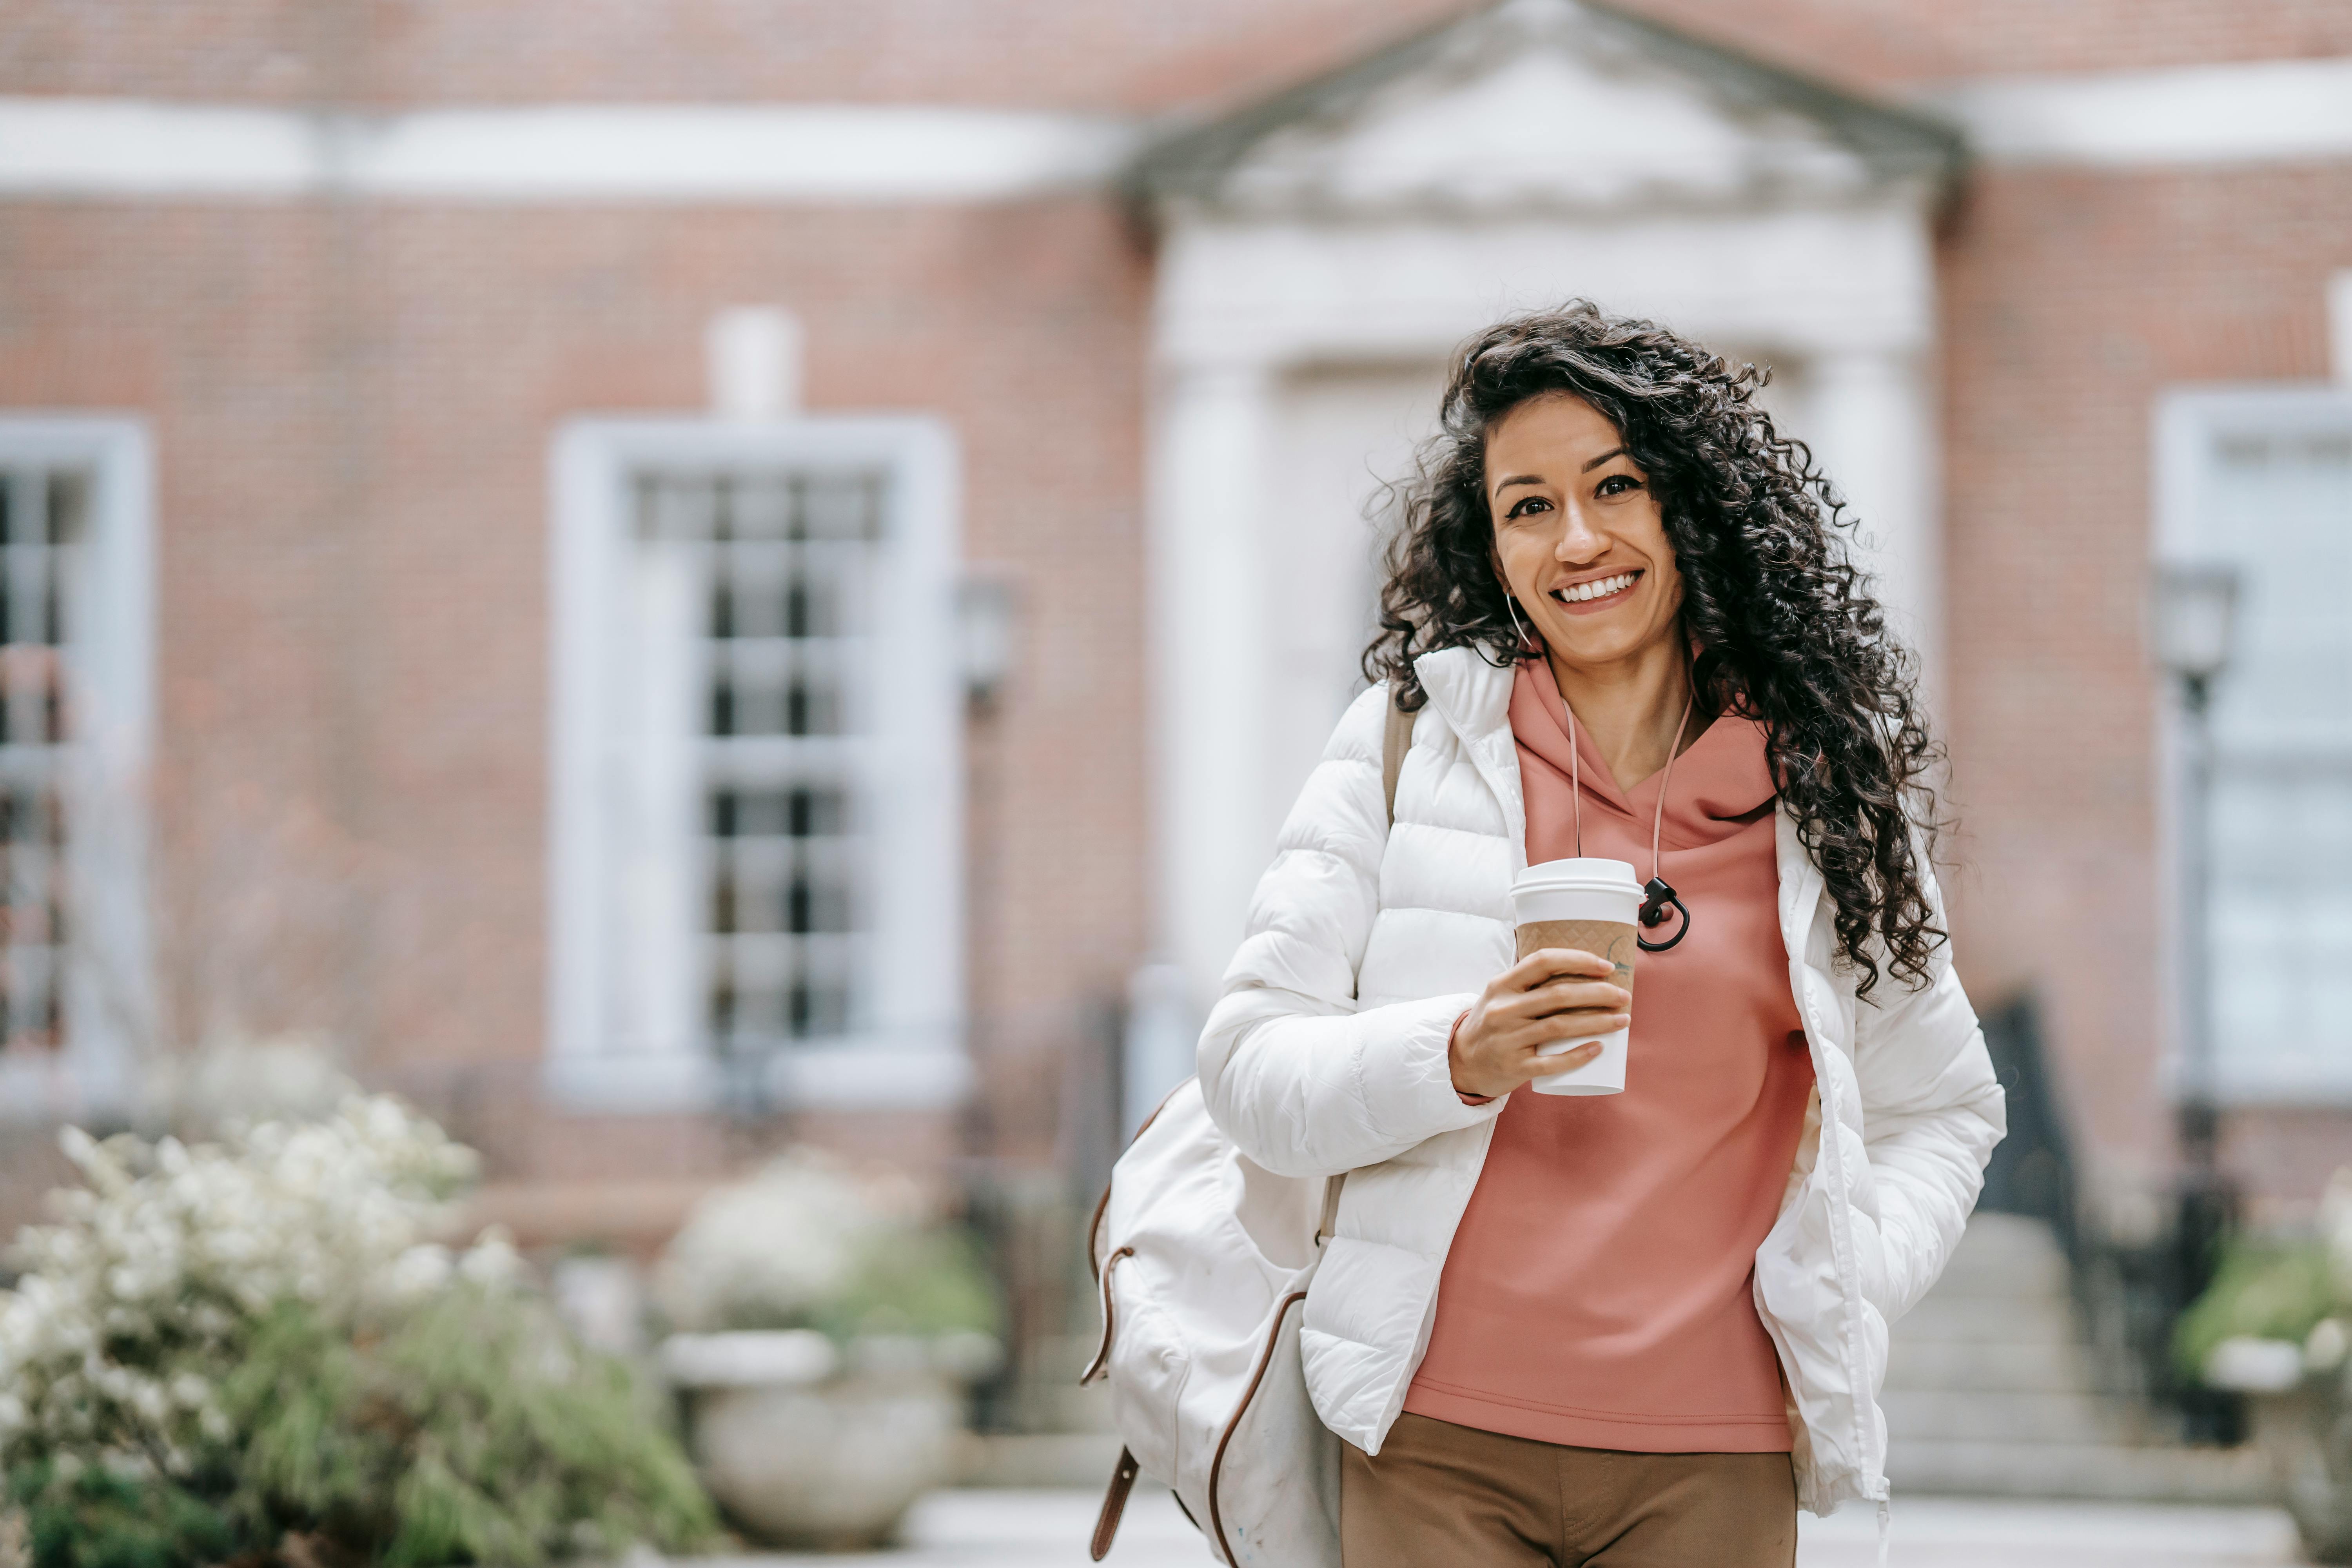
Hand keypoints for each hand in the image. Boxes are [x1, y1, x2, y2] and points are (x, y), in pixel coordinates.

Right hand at [1449, 948, 1630, 1099]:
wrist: (1460, 1062)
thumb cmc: (1491, 1024)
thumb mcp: (1499, 995)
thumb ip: (1529, 982)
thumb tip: (1582, 970)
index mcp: (1502, 985)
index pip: (1543, 962)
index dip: (1578, 960)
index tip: (1605, 967)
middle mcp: (1504, 1010)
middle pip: (1559, 995)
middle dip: (1598, 993)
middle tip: (1623, 996)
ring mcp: (1508, 1039)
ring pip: (1560, 1026)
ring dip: (1597, 1021)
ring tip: (1623, 1020)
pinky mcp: (1515, 1067)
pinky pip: (1552, 1062)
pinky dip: (1578, 1055)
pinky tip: (1599, 1048)